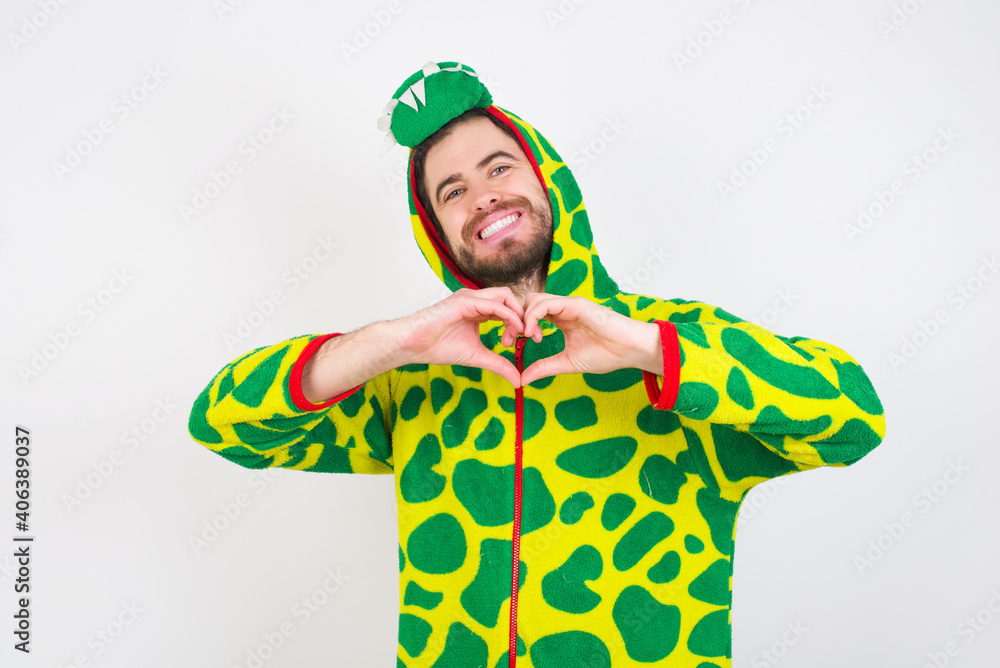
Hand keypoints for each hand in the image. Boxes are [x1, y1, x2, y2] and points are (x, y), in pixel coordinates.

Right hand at [393, 287, 525, 386]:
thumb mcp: (477, 357)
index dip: (522, 322)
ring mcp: (470, 297)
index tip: (529, 341)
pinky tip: (513, 331)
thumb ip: (498, 364)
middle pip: (512, 299)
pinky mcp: (465, 301)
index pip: (509, 308)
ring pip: (506, 296)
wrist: (413, 344)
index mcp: (479, 309)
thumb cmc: (437, 347)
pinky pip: (494, 304)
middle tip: (533, 337)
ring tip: (523, 334)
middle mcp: (476, 299)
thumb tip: (517, 380)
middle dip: (526, 316)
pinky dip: (508, 316)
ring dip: (519, 314)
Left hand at [518, 293, 661, 386]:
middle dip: (513, 319)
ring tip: (526, 337)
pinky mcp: (575, 304)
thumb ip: (544, 367)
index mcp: (560, 319)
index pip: (530, 314)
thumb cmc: (606, 354)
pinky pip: (546, 303)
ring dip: (523, 317)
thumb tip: (522, 379)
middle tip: (511, 340)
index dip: (516, 327)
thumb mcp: (567, 363)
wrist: (630, 351)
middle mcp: (562, 308)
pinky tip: (534, 333)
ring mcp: (569, 304)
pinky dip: (533, 316)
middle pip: (527, 302)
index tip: (511, 344)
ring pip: (534, 299)